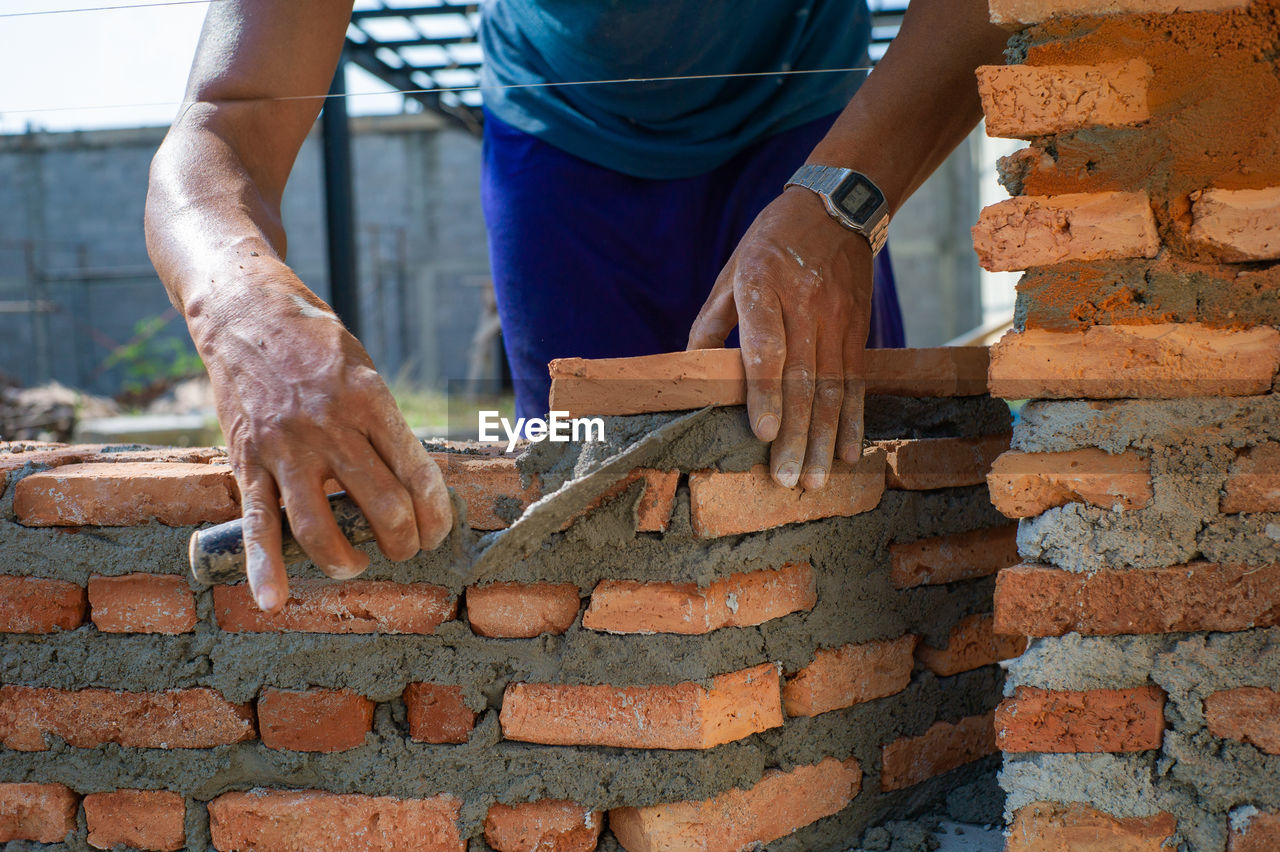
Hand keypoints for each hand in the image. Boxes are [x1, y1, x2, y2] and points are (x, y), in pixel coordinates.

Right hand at [190, 268, 452, 611]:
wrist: (245, 310)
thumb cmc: (315, 340)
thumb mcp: (364, 368)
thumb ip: (381, 422)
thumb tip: (409, 476)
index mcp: (370, 401)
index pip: (417, 473)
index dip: (435, 513)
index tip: (439, 530)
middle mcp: (330, 427)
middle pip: (382, 504)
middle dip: (404, 540)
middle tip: (408, 549)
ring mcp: (286, 448)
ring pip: (320, 524)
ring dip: (346, 558)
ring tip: (358, 565)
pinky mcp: (248, 460)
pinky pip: (257, 522)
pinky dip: (263, 565)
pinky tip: (272, 599)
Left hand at [688, 188, 872, 489]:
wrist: (838, 207)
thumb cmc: (772, 241)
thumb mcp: (733, 269)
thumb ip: (712, 321)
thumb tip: (689, 369)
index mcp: (764, 287)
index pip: (767, 349)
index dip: (764, 394)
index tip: (761, 433)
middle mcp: (805, 307)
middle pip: (802, 380)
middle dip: (794, 435)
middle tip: (785, 480)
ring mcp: (837, 320)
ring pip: (832, 389)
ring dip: (823, 440)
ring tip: (814, 480)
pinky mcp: (858, 331)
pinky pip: (855, 382)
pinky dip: (851, 420)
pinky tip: (846, 453)